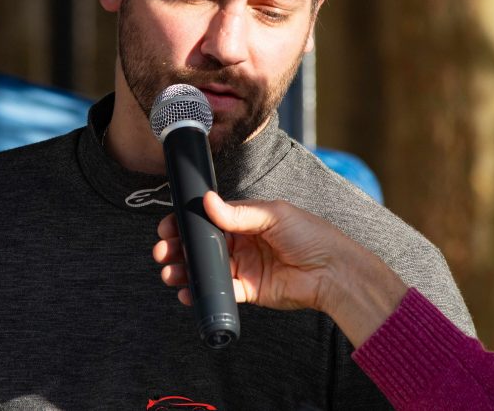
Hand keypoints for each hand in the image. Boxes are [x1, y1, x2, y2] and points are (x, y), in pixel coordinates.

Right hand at [152, 191, 406, 346]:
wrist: (332, 271)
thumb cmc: (310, 235)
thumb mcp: (274, 215)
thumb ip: (238, 213)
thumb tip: (207, 201)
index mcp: (245, 220)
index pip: (207, 219)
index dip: (185, 223)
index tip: (167, 227)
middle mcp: (240, 242)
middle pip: (200, 245)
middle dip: (177, 248)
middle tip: (161, 251)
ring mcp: (242, 267)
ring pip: (204, 268)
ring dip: (183, 270)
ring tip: (168, 272)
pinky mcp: (247, 290)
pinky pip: (218, 291)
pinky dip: (200, 292)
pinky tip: (186, 291)